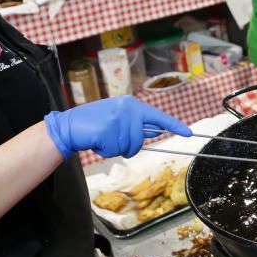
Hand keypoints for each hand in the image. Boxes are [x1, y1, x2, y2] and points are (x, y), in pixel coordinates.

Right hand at [44, 96, 191, 158]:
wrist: (68, 125)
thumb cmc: (93, 123)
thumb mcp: (117, 117)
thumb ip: (135, 123)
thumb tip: (155, 132)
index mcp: (132, 105)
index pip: (158, 116)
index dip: (174, 125)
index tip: (188, 133)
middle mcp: (128, 110)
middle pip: (139, 141)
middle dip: (126, 147)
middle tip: (110, 139)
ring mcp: (118, 120)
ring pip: (128, 149)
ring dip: (114, 149)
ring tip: (102, 138)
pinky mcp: (107, 131)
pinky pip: (114, 152)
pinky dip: (104, 151)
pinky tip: (96, 141)